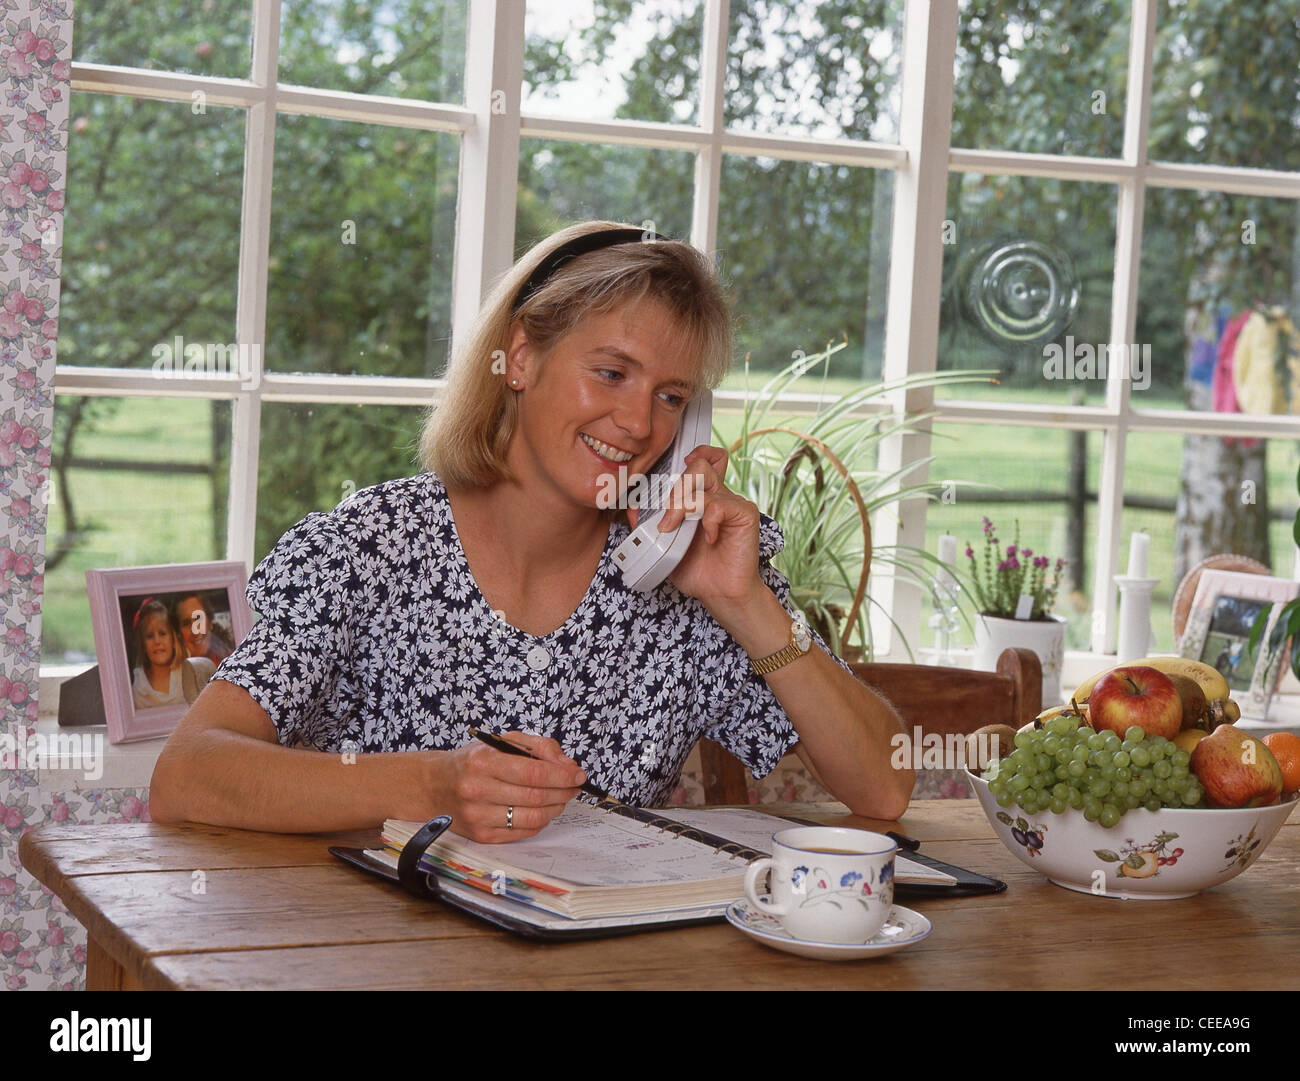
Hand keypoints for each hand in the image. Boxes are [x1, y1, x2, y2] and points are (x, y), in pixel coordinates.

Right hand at [434, 732, 586, 842]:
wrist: (433, 785)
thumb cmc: (472, 762)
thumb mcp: (501, 741)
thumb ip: (537, 746)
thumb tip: (566, 764)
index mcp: (482, 762)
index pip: (533, 772)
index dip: (562, 775)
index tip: (578, 774)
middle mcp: (477, 790)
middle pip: (536, 796)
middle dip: (563, 791)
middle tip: (573, 786)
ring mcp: (478, 816)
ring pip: (532, 818)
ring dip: (556, 808)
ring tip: (560, 798)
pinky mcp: (481, 835)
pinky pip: (522, 832)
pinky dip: (540, 822)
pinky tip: (542, 810)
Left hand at [628, 444, 763, 610]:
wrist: (720, 594)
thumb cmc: (697, 570)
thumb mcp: (663, 546)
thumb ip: (648, 526)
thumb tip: (633, 508)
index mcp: (702, 498)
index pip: (701, 461)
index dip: (688, 458)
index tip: (668, 473)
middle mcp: (718, 495)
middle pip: (699, 465)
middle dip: (675, 486)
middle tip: (666, 515)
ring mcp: (732, 503)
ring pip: (705, 478)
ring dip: (682, 503)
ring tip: (674, 528)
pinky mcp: (745, 515)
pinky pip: (719, 505)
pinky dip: (707, 520)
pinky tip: (708, 538)